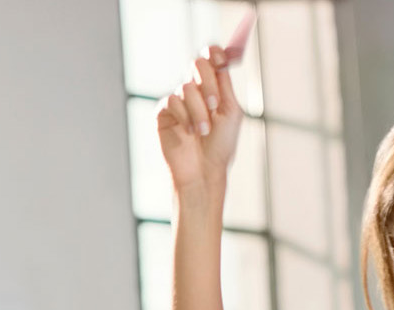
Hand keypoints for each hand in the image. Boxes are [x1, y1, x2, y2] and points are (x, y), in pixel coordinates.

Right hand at [156, 46, 244, 197]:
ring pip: (187, 87)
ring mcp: (178, 100)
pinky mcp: (163, 113)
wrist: (204, 171)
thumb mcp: (230, 111)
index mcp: (214, 86)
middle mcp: (195, 89)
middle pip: (197, 63)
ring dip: (199, 110)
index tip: (224, 60)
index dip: (216, 53)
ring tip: (203, 131)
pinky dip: (184, 116)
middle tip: (215, 105)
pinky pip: (172, 101)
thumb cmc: (220, 145)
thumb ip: (224, 84)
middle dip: (209, 83)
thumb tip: (224, 55)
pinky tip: (189, 132)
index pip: (211, 57)